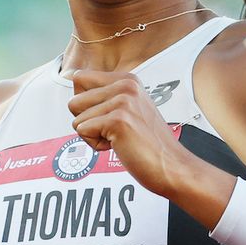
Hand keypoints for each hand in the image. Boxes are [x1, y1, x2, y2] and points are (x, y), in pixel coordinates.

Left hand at [66, 69, 195, 196]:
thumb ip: (106, 95)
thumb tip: (74, 80)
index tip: (106, 117)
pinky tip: (119, 146)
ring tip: (119, 138)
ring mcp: (123, 101)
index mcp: (127, 79)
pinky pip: (83, 131)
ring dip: (93, 135)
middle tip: (113, 131)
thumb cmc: (147, 143)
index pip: (79, 77)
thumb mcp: (129, 108)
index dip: (84, 103)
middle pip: (74, 100)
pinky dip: (96, 145)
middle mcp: (125, 85)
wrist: (171, 166)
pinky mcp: (118, 120)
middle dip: (86, 122)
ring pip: (76, 119)